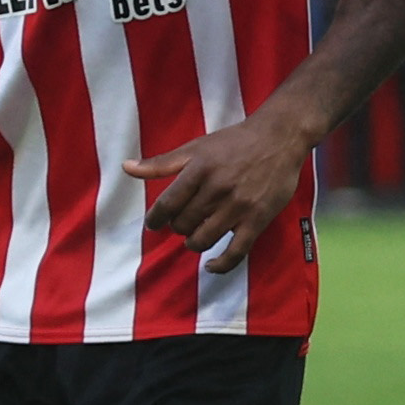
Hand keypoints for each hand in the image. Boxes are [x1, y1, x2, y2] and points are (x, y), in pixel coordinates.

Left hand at [123, 111, 309, 271]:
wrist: (278, 139)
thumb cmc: (234, 142)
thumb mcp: (195, 147)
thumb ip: (160, 163)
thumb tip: (126, 168)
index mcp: (199, 170)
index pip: (167, 204)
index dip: (155, 219)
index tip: (153, 224)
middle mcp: (217, 189)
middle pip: (183, 224)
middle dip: (178, 226)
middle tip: (184, 221)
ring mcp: (238, 207)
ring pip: (203, 240)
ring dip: (193, 242)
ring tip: (196, 234)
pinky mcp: (257, 221)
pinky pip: (235, 253)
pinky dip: (220, 265)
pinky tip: (210, 266)